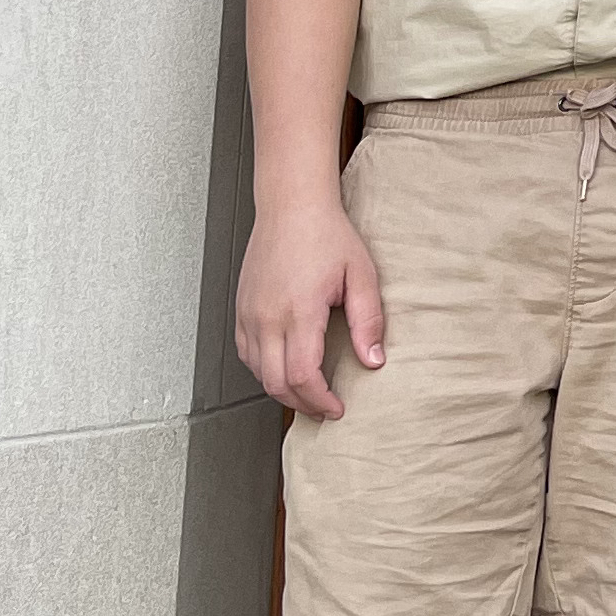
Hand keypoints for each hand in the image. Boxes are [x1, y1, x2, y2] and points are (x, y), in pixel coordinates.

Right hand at [236, 192, 384, 417]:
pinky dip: (264, 370)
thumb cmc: (327, 235)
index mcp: (298, 312)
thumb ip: (367, 321)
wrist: (292, 206)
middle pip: (276, 384)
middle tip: (325, 409)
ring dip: (282, 390)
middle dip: (302, 404)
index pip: (303, 376)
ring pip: (258, 373)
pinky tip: (284, 368)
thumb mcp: (361, 275)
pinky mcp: (241, 310)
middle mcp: (267, 318)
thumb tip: (373, 360)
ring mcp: (249, 315)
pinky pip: (246, 354)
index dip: (320, 400)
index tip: (337, 408)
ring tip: (309, 393)